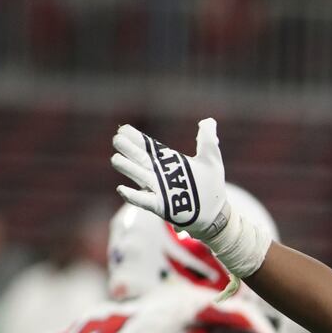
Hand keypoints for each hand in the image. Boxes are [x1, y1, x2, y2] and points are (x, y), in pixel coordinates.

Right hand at [112, 118, 229, 236]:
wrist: (215, 212)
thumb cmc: (211, 185)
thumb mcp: (211, 159)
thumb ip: (207, 139)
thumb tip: (208, 120)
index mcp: (168, 160)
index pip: (148, 146)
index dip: (136, 138)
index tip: (123, 130)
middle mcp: (158, 173)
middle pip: (139, 158)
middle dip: (128, 149)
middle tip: (117, 140)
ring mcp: (157, 189)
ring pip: (138, 176)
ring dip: (128, 168)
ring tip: (116, 159)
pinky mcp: (160, 205)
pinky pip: (143, 200)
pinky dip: (133, 195)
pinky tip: (121, 189)